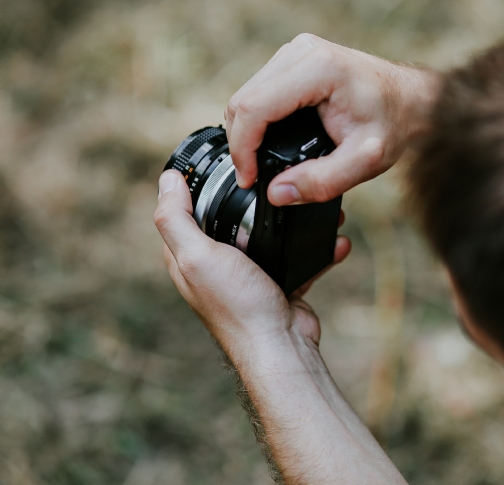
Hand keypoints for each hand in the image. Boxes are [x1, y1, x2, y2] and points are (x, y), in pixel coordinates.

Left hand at [153, 169, 350, 349]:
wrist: (281, 347)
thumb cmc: (238, 305)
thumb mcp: (197, 256)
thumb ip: (176, 219)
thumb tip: (166, 179)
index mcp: (189, 258)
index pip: (184, 211)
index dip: (196, 185)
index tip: (219, 160)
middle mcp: (217, 266)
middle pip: (231, 218)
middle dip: (252, 197)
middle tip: (272, 173)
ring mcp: (251, 275)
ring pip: (269, 235)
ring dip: (290, 220)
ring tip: (309, 201)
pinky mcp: (281, 283)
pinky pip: (298, 257)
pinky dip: (315, 247)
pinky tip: (333, 237)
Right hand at [225, 33, 440, 205]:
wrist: (412, 99)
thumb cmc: (394, 123)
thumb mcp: (366, 160)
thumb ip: (323, 181)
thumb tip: (277, 193)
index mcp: (319, 68)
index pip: (255, 107)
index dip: (243, 149)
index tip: (250, 179)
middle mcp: (302, 51)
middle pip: (244, 100)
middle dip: (242, 144)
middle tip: (255, 178)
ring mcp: (296, 51)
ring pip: (246, 95)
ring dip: (246, 132)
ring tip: (262, 164)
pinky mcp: (294, 59)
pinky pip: (259, 91)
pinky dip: (257, 120)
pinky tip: (271, 143)